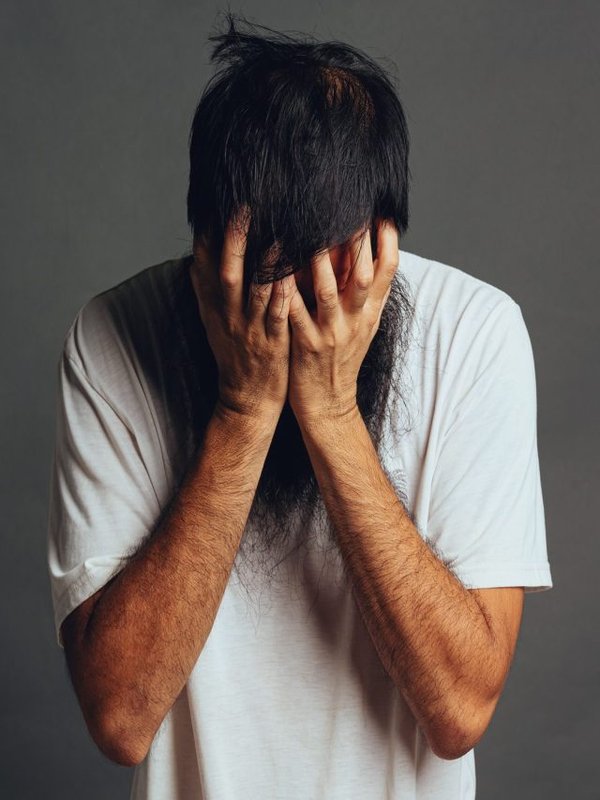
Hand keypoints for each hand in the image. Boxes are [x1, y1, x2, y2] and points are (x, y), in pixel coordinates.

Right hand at [190, 206, 295, 421]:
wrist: (246, 399)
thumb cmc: (235, 354)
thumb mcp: (212, 322)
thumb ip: (205, 289)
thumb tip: (195, 256)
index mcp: (214, 306)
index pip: (204, 265)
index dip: (207, 235)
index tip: (212, 206)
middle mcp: (229, 314)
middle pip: (228, 272)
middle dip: (235, 240)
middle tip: (243, 208)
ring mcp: (250, 328)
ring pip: (255, 290)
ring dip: (265, 262)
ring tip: (276, 232)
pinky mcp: (273, 342)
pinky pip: (278, 314)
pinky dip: (284, 293)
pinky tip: (293, 274)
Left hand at [287, 220, 398, 421]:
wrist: (330, 405)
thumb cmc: (340, 359)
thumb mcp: (361, 325)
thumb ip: (362, 292)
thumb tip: (359, 250)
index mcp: (370, 312)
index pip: (388, 270)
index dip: (388, 240)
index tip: (382, 210)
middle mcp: (357, 320)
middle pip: (362, 275)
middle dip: (357, 242)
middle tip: (347, 209)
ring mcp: (333, 334)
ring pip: (328, 292)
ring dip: (319, 263)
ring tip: (309, 234)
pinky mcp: (307, 346)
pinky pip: (296, 315)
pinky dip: (287, 294)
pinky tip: (275, 273)